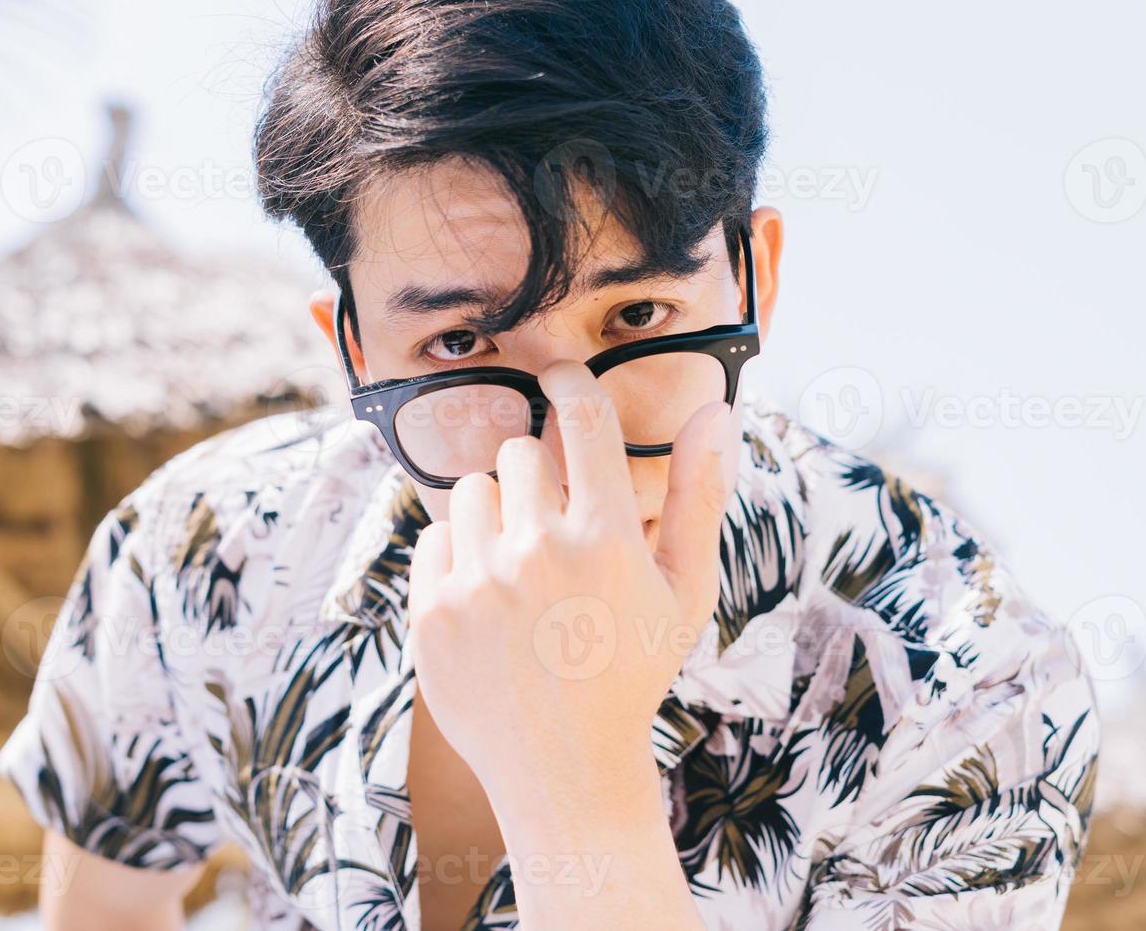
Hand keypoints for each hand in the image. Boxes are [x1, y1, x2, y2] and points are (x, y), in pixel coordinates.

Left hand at [406, 359, 737, 822]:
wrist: (565, 766)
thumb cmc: (634, 671)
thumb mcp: (684, 589)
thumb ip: (698, 496)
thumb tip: (715, 412)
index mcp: (604, 538)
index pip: (581, 417)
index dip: (570, 383)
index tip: (561, 378)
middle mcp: (537, 551)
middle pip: (519, 452)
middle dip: (537, 478)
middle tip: (554, 531)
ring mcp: (477, 582)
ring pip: (471, 490)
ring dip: (494, 514)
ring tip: (519, 568)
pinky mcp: (431, 611)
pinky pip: (433, 539)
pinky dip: (457, 557)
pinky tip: (487, 599)